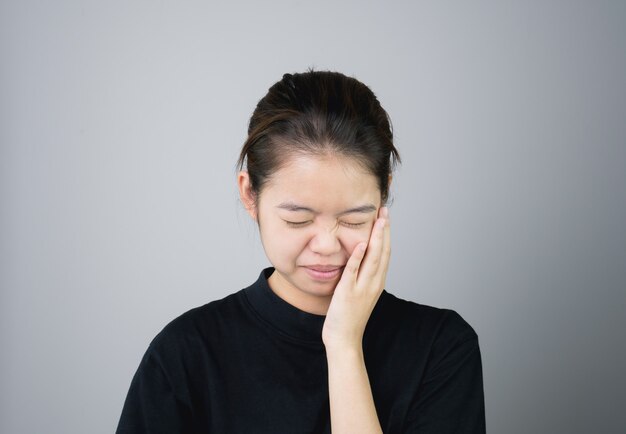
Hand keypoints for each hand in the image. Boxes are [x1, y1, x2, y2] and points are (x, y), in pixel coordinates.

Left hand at [322, 207, 390, 350]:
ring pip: (373, 259)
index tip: (385, 218)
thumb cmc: (349, 317)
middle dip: (385, 231)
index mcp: (376, 283)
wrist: (345, 340)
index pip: (384, 254)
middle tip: (386, 211)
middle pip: (382, 252)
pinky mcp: (348, 293)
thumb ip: (360, 276)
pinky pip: (354, 272)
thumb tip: (359, 259)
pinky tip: (361, 244)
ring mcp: (362, 288)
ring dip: (377, 239)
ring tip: (379, 221)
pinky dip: (358, 257)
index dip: (386, 235)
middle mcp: (373, 284)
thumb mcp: (359, 293)